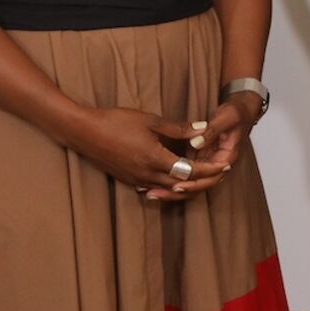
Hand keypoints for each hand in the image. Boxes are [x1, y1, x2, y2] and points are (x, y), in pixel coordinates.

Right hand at [64, 106, 228, 201]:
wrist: (84, 132)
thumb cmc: (116, 121)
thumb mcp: (151, 121)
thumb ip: (178, 128)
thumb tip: (203, 128)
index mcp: (155, 159)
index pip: (191, 170)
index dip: (210, 169)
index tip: (225, 165)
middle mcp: (147, 175)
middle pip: (183, 185)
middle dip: (204, 180)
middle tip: (220, 173)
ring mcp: (137, 180)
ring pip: (169, 190)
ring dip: (188, 186)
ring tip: (203, 178)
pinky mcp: (128, 180)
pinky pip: (155, 188)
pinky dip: (170, 187)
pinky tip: (176, 181)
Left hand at [165, 97, 256, 197]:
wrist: (241, 110)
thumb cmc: (235, 113)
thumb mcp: (226, 117)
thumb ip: (211, 130)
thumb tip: (196, 142)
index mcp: (227, 157)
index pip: (211, 178)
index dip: (193, 183)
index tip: (177, 185)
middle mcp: (217, 165)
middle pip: (198, 186)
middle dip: (177, 192)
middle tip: (157, 194)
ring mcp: (208, 163)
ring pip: (191, 183)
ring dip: (172, 190)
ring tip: (151, 194)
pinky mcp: (200, 159)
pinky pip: (186, 174)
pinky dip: (172, 179)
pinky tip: (155, 183)